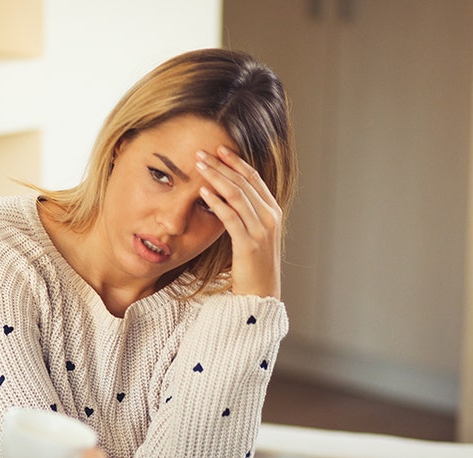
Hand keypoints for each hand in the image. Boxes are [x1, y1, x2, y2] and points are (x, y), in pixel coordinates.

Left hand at [196, 146, 282, 297]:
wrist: (260, 293)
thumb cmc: (252, 264)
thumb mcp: (252, 233)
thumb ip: (244, 213)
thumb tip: (223, 194)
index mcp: (273, 211)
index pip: (254, 179)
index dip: (236, 161)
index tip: (219, 149)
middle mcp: (270, 217)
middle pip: (244, 182)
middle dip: (221, 165)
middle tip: (202, 153)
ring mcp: (261, 230)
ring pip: (237, 195)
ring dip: (216, 177)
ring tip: (199, 166)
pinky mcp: (249, 244)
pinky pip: (231, 217)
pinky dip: (217, 202)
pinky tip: (203, 192)